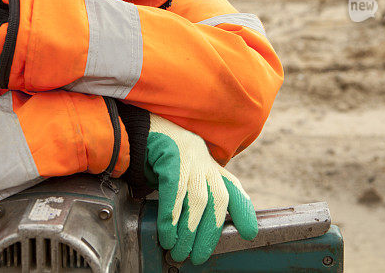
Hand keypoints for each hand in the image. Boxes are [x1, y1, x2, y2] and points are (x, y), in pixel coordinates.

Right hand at [145, 114, 257, 264]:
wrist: (135, 128)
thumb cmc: (155, 156)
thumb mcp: (180, 175)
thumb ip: (189, 196)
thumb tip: (190, 233)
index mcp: (208, 165)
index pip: (232, 187)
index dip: (242, 210)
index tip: (249, 233)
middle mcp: (204, 159)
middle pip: (218, 198)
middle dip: (211, 231)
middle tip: (198, 256)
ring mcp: (190, 156)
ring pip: (198, 199)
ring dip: (189, 230)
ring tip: (178, 251)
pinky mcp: (171, 154)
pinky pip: (175, 190)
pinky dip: (171, 215)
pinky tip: (166, 233)